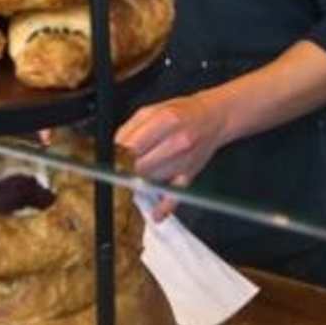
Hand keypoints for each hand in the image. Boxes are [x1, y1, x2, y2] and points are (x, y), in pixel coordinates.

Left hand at [116, 93, 228, 219]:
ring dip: (141, 181)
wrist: (213, 117)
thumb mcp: (151, 110)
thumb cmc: (182, 113)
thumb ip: (130, 129)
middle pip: (140, 167)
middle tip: (123, 165)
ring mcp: (185, 160)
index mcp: (166, 120)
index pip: (132, 147)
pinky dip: (164, 207)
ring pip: (152, 182)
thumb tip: (113, 148)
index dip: (118, 155)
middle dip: (128, 168)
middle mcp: (177, 141)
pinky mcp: (190, 175)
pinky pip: (175, 196)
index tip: (112, 159)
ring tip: (139, 171)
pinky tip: (155, 214)